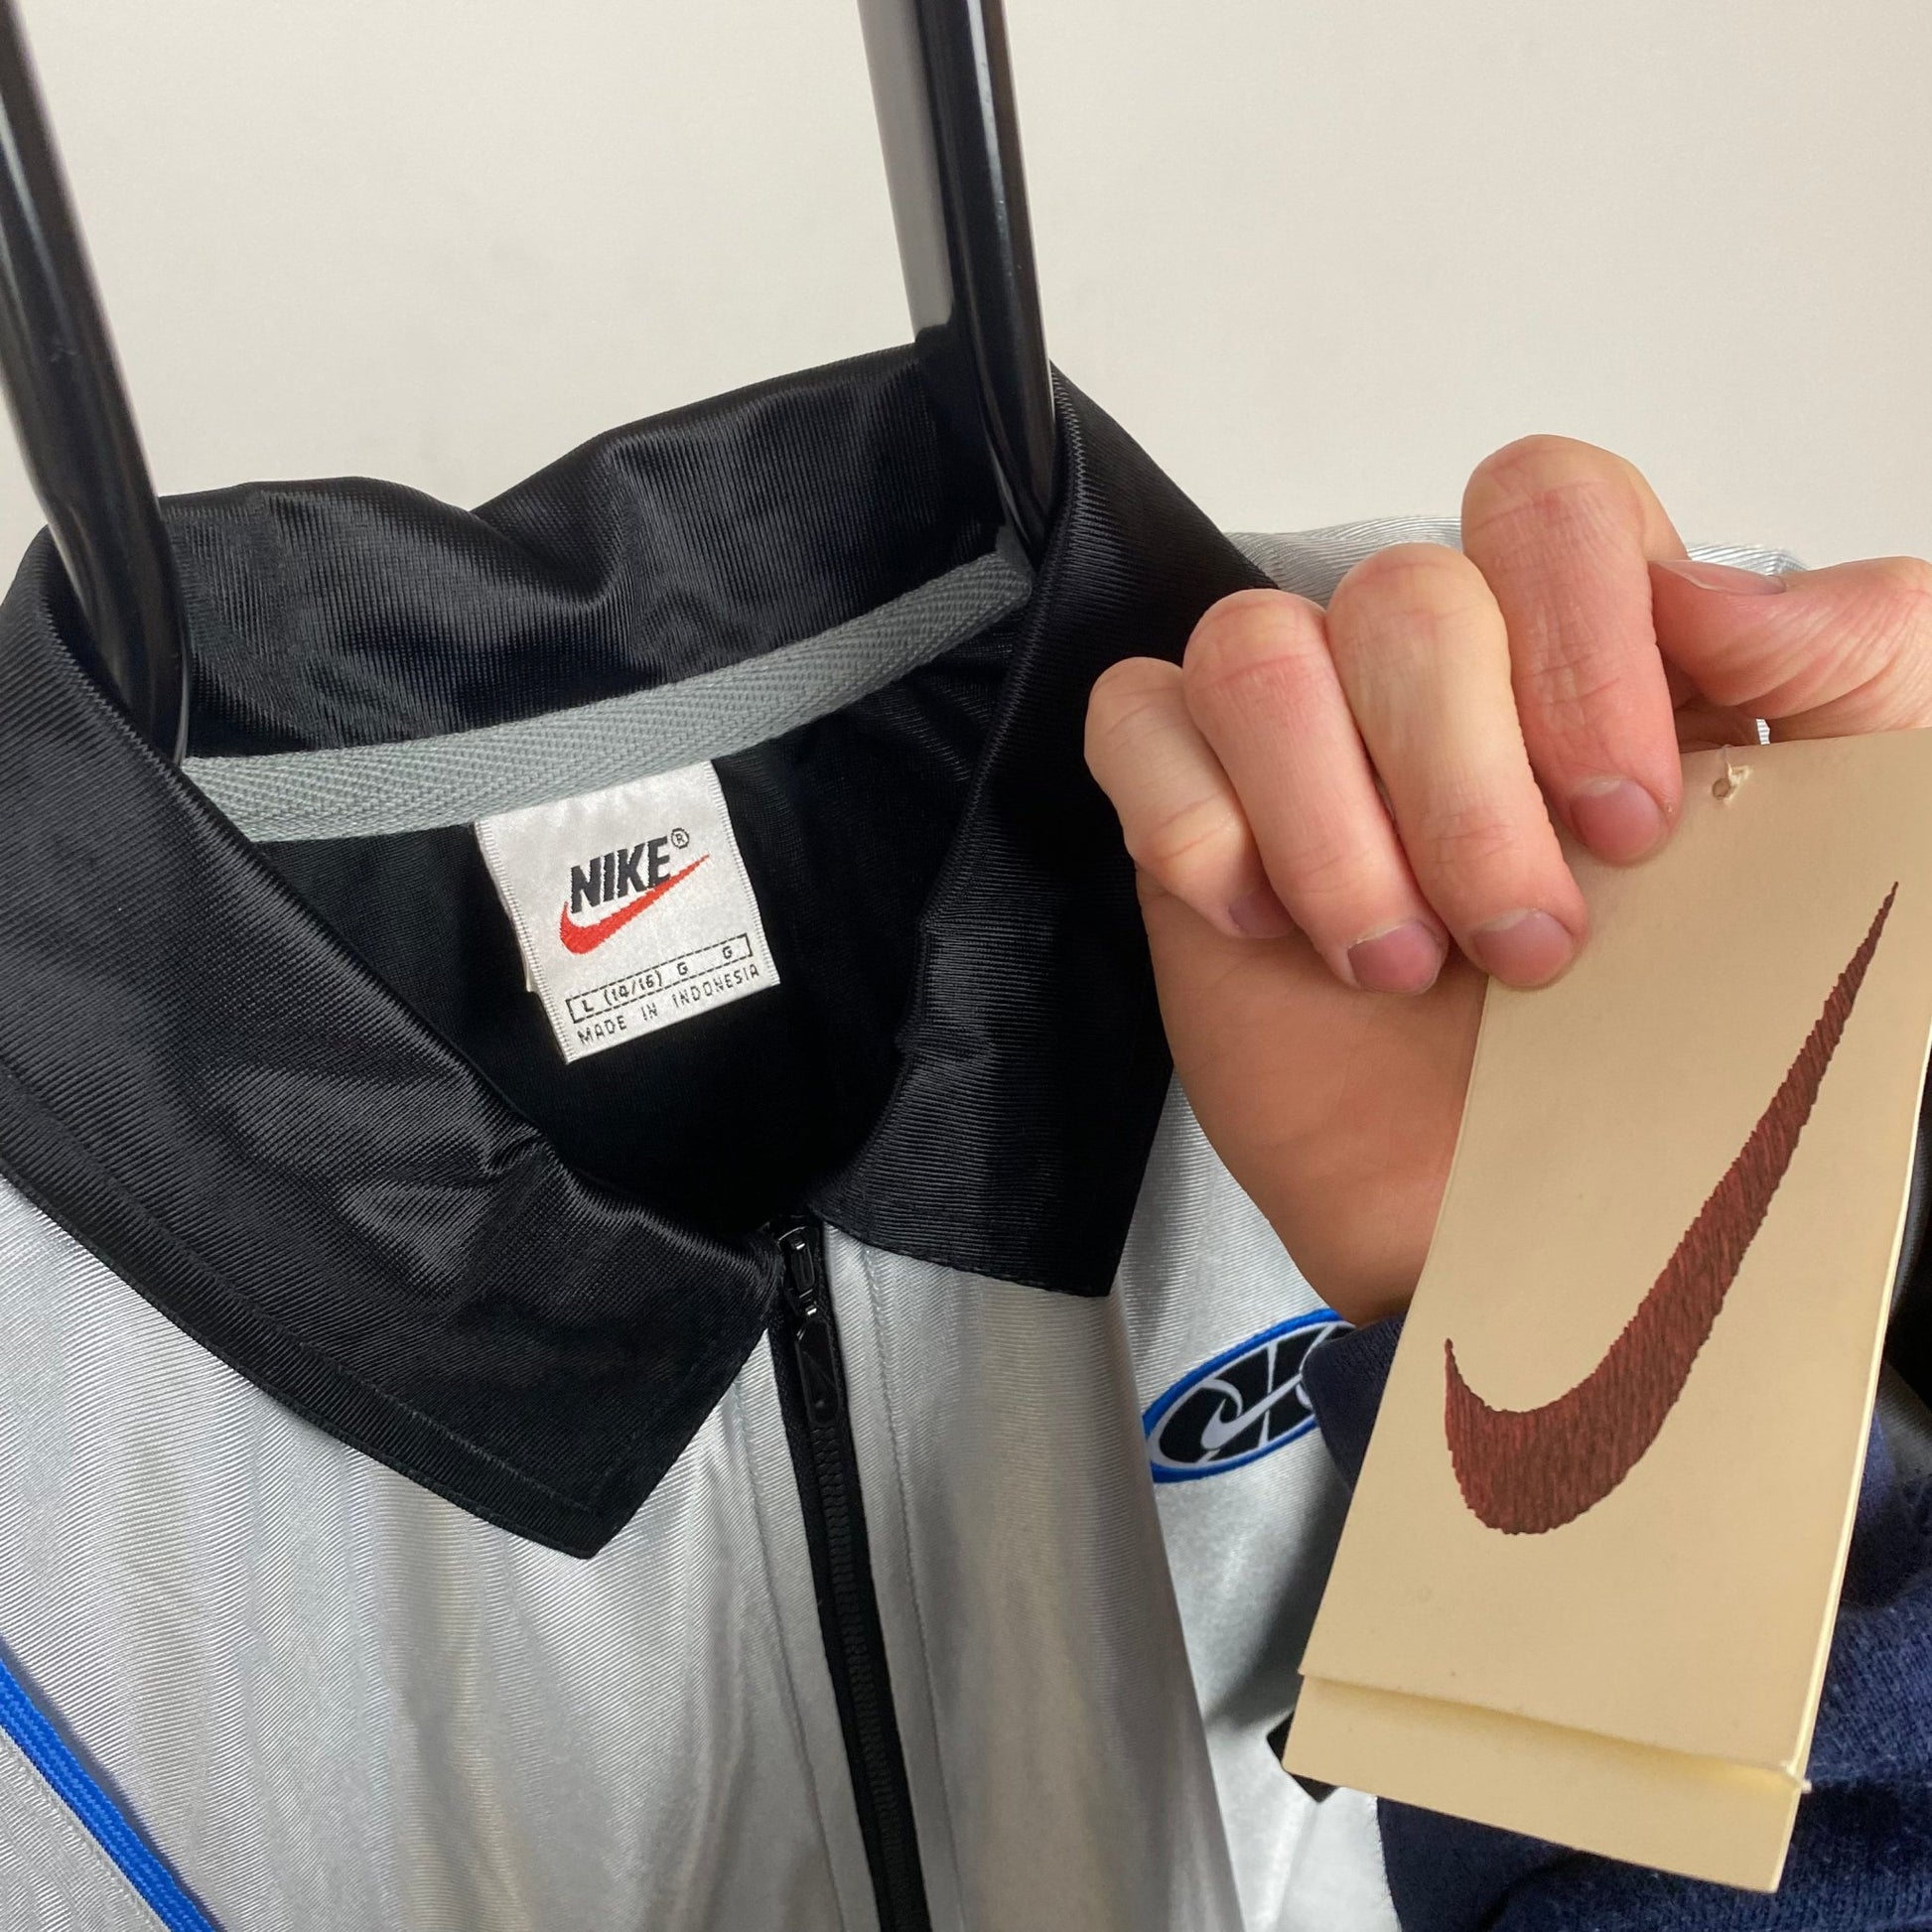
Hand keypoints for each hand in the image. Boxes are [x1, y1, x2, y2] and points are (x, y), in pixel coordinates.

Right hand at [1086, 437, 1931, 1326]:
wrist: (1546, 1249)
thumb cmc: (1695, 1067)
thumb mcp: (1867, 857)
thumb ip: (1865, 663)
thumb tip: (1711, 587)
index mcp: (1598, 656)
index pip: (1548, 503)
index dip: (1579, 637)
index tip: (1630, 822)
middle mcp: (1444, 684)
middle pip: (1401, 590)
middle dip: (1464, 790)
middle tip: (1526, 947)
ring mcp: (1305, 745)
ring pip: (1254, 646)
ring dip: (1329, 825)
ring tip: (1391, 964)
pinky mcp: (1192, 820)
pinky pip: (1134, 719)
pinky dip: (1194, 822)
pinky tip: (1263, 926)